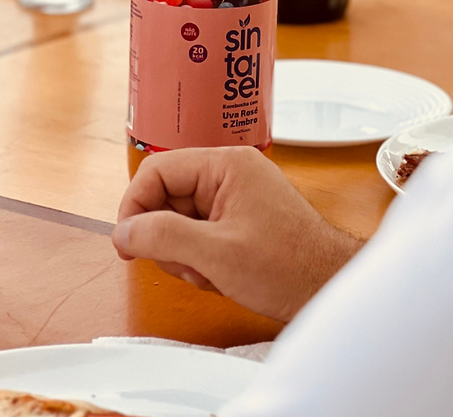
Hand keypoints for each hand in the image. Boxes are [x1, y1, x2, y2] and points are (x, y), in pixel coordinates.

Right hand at [112, 147, 362, 322]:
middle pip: (166, 196)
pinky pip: (198, 233)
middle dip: (166, 237)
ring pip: (179, 219)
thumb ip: (164, 237)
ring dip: (183, 253)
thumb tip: (124, 230)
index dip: (134, 206)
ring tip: (210, 273)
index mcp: (226, 164)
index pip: (157, 169)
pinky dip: (199, 259)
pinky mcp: (239, 218)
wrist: (328, 287)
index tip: (126, 242)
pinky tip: (219, 276)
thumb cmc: (288, 266)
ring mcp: (235, 195)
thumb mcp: (216, 254)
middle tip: (185, 265)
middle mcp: (230, 172)